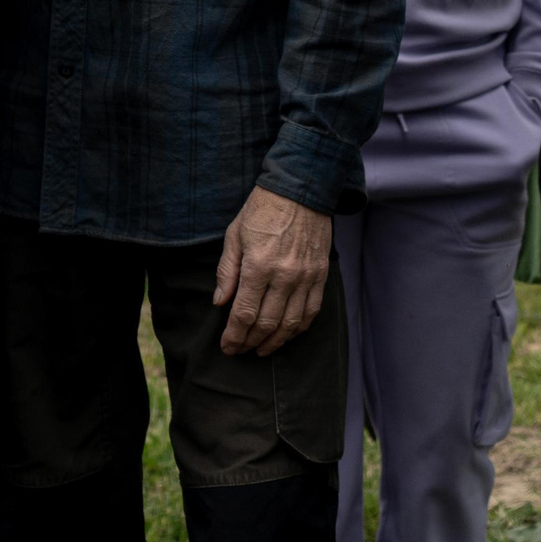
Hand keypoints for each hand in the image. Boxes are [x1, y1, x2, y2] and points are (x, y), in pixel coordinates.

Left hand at [212, 187, 330, 355]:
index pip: (244, 314)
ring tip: (261, 350)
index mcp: (258, 266)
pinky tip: (287, 334)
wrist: (301, 190)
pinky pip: (311, 312)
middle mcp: (284, 276)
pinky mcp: (321, 275)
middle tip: (240, 351)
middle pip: (266, 324)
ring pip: (291, 324)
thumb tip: (220, 303)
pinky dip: (298, 329)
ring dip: (275, 342)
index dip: (234, 336)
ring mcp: (306, 278)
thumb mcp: (234, 235)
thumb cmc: (261, 210)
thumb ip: (227, 272)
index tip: (227, 347)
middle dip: (250, 343)